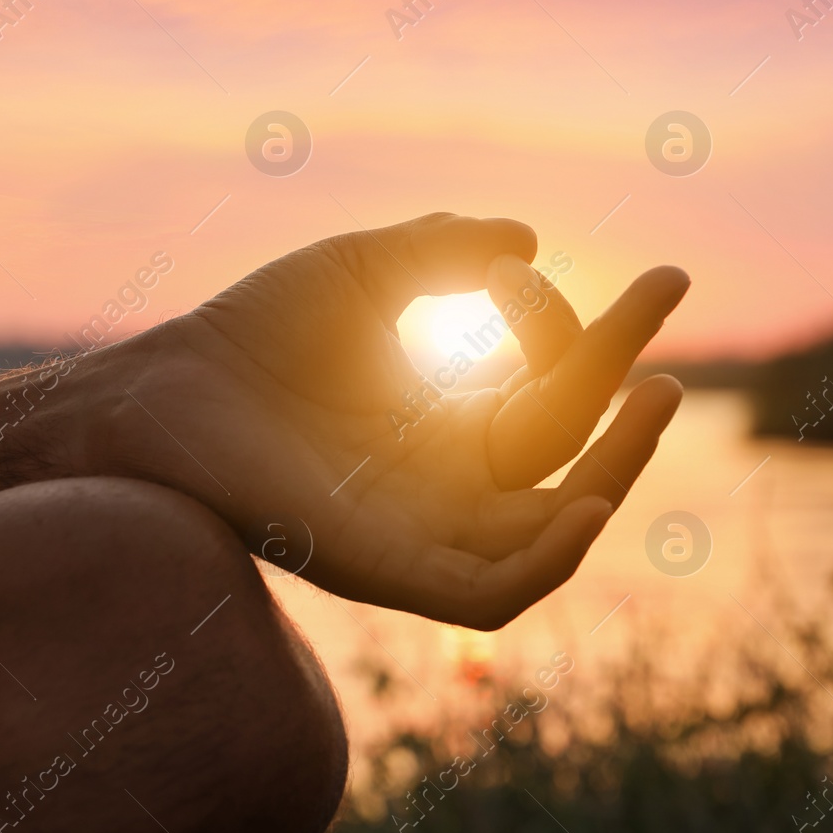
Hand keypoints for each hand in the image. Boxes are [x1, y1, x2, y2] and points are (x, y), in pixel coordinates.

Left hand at [91, 213, 688, 628]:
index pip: (556, 395)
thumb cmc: (256, 331)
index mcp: (449, 429)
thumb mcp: (366, 269)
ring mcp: (422, 535)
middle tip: (669, 302)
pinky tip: (587, 500)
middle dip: (628, 394)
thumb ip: (446, 249)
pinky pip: (490, 596)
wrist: (163, 387)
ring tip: (655, 389)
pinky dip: (547, 561)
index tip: (624, 268)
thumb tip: (527, 236)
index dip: (603, 335)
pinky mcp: (385, 573)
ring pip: (550, 533)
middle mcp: (447, 489)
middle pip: (568, 459)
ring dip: (616, 471)